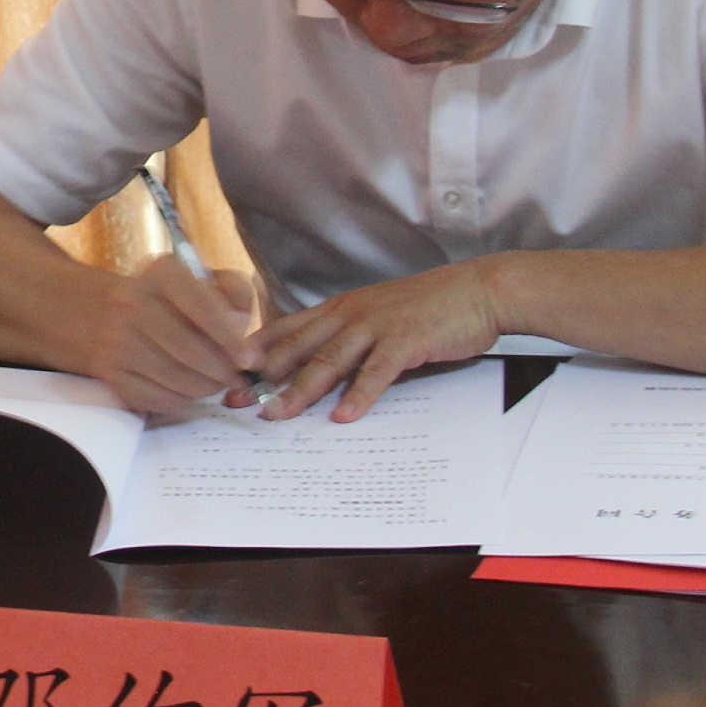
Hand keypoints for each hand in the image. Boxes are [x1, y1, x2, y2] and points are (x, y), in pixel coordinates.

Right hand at [63, 256, 260, 413]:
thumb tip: (243, 326)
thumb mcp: (201, 279)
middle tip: (238, 379)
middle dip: (222, 371)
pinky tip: (190, 392)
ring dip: (205, 389)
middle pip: (190, 350)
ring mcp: (117, 339)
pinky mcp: (109, 372)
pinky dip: (182, 401)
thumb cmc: (169, 299)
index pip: (201, 306)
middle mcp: (132, 302)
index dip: (230, 338)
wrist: (103, 312)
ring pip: (176, 379)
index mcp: (162, 273)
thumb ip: (234, 292)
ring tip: (216, 384)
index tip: (250, 360)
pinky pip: (156, 398)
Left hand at [240, 257, 502, 420]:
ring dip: (301, 389)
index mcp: (339, 308)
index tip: (228, 377)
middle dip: (264, 377)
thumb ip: (347, 340)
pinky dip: (359, 394)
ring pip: (329, 359)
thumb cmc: (427, 308)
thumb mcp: (376, 317)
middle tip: (237, 403)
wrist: (477, 290)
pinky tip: (343, 416)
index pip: (286, 330)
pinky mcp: (407, 339)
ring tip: (278, 414)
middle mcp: (350, 313)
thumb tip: (315, 372)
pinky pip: (377, 370)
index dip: (256, 353)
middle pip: (298, 347)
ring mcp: (377, 325)